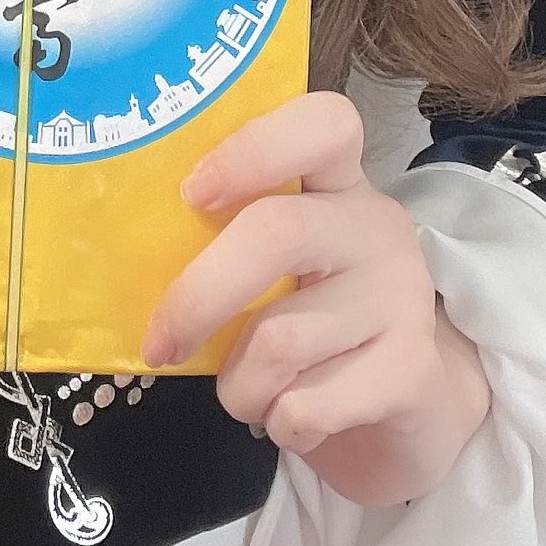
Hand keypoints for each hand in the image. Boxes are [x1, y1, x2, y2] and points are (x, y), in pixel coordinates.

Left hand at [140, 91, 492, 507]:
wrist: (408, 405)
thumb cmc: (315, 322)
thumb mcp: (281, 267)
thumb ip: (229, 243)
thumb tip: (133, 262)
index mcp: (339, 183)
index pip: (322, 123)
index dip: (251, 149)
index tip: (192, 193)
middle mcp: (376, 227)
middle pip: (277, 233)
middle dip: (198, 297)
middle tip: (160, 343)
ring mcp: (402, 296)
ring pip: (281, 340)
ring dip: (238, 385)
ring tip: (244, 393)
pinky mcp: (411, 371)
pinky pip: (309, 404)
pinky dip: (278, 422)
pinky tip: (288, 418)